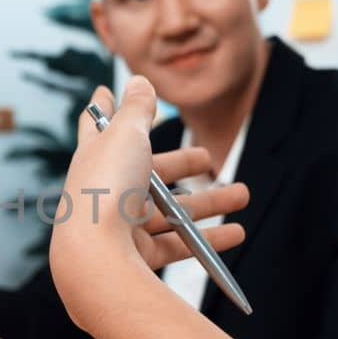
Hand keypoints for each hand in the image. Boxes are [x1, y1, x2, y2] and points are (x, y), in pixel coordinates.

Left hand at [49, 77, 248, 327]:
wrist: (96, 258)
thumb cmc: (107, 189)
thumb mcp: (125, 136)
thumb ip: (137, 108)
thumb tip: (138, 80)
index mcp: (95, 157)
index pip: (97, 127)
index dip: (103, 109)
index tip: (102, 93)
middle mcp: (105, 190)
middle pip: (148, 172)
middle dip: (180, 164)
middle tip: (206, 159)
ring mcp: (121, 225)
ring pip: (171, 210)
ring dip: (209, 201)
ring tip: (242, 194)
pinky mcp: (138, 255)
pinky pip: (179, 244)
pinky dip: (209, 238)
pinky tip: (236, 232)